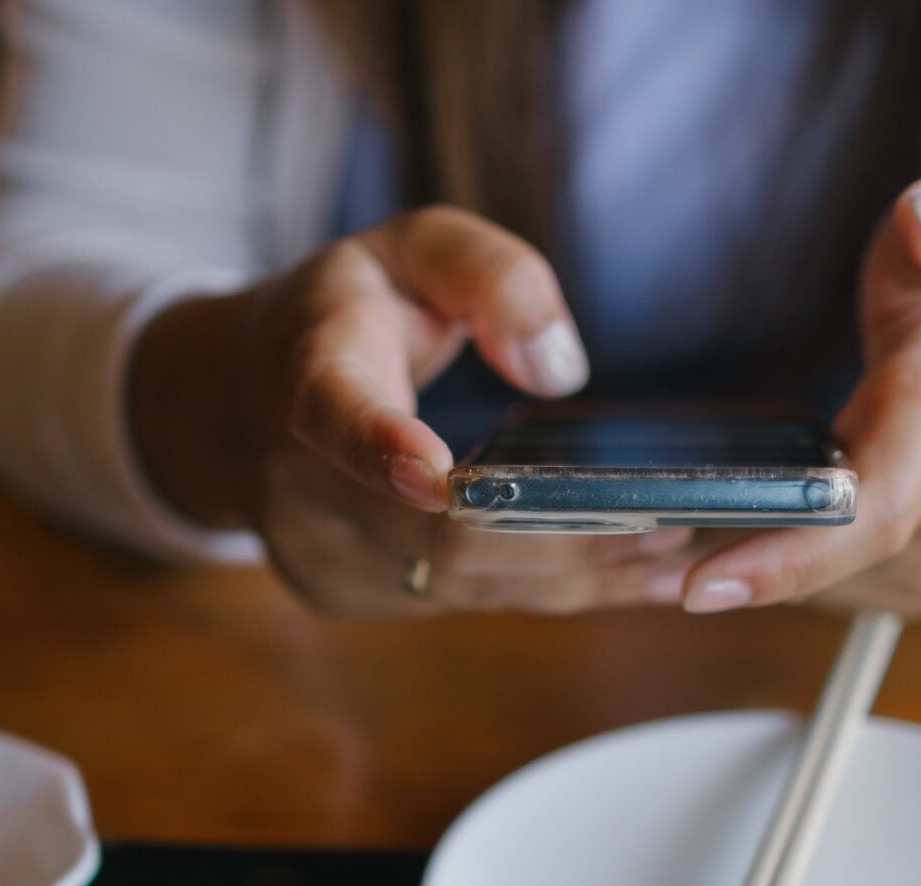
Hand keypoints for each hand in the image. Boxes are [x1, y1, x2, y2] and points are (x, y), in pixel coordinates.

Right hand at [127, 205, 694, 615]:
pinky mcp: (364, 597)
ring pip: (465, 584)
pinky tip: (631, 572)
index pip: (334, 418)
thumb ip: (488, 274)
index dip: (382, 448)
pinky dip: (553, 588)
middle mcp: (305, 487)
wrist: (237, 403)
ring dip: (577, 572)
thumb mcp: (407, 247)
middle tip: (675, 518)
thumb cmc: (344, 315)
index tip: (433, 471)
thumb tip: (559, 368)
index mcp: (308, 380)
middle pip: (437, 534)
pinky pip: (469, 602)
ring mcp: (329, 558)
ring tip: (683, 549)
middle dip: (560, 534)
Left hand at [674, 168, 920, 618]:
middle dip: (726, 559)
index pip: (872, 509)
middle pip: (824, 564)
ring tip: (665, 531)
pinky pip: (826, 593)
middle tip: (630, 543)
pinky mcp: (915, 585)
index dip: (787, 554)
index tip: (700, 583)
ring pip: (816, 587)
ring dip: (743, 566)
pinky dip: (774, 570)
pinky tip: (725, 534)